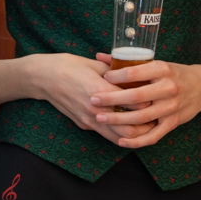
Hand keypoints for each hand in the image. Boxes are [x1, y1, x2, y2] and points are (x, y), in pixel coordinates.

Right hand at [31, 53, 154, 144]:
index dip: (148, 101)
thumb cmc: (69, 65)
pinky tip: (127, 126)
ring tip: (146, 126)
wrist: (44, 78)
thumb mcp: (95, 63)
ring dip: (134, 134)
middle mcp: (95, 109)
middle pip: (128, 128)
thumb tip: (135, 70)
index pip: (133, 103)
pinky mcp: (84, 125)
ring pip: (117, 136)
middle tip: (156, 117)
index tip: (156, 96)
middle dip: (145, 125)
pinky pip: (106, 134)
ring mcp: (89, 120)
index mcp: (100, 90)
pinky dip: (119, 133)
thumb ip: (116, 70)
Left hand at [90, 53, 200, 148]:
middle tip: (93, 100)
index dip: (116, 76)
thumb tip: (99, 56)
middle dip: (111, 99)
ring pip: (141, 117)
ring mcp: (171, 107)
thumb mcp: (155, 63)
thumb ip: (127, 62)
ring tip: (100, 118)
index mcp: (162, 69)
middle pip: (135, 96)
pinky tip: (121, 140)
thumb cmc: (173, 73)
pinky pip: (153, 136)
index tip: (102, 79)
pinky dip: (136, 141)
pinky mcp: (174, 123)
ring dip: (118, 120)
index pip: (134, 73)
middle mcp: (168, 88)